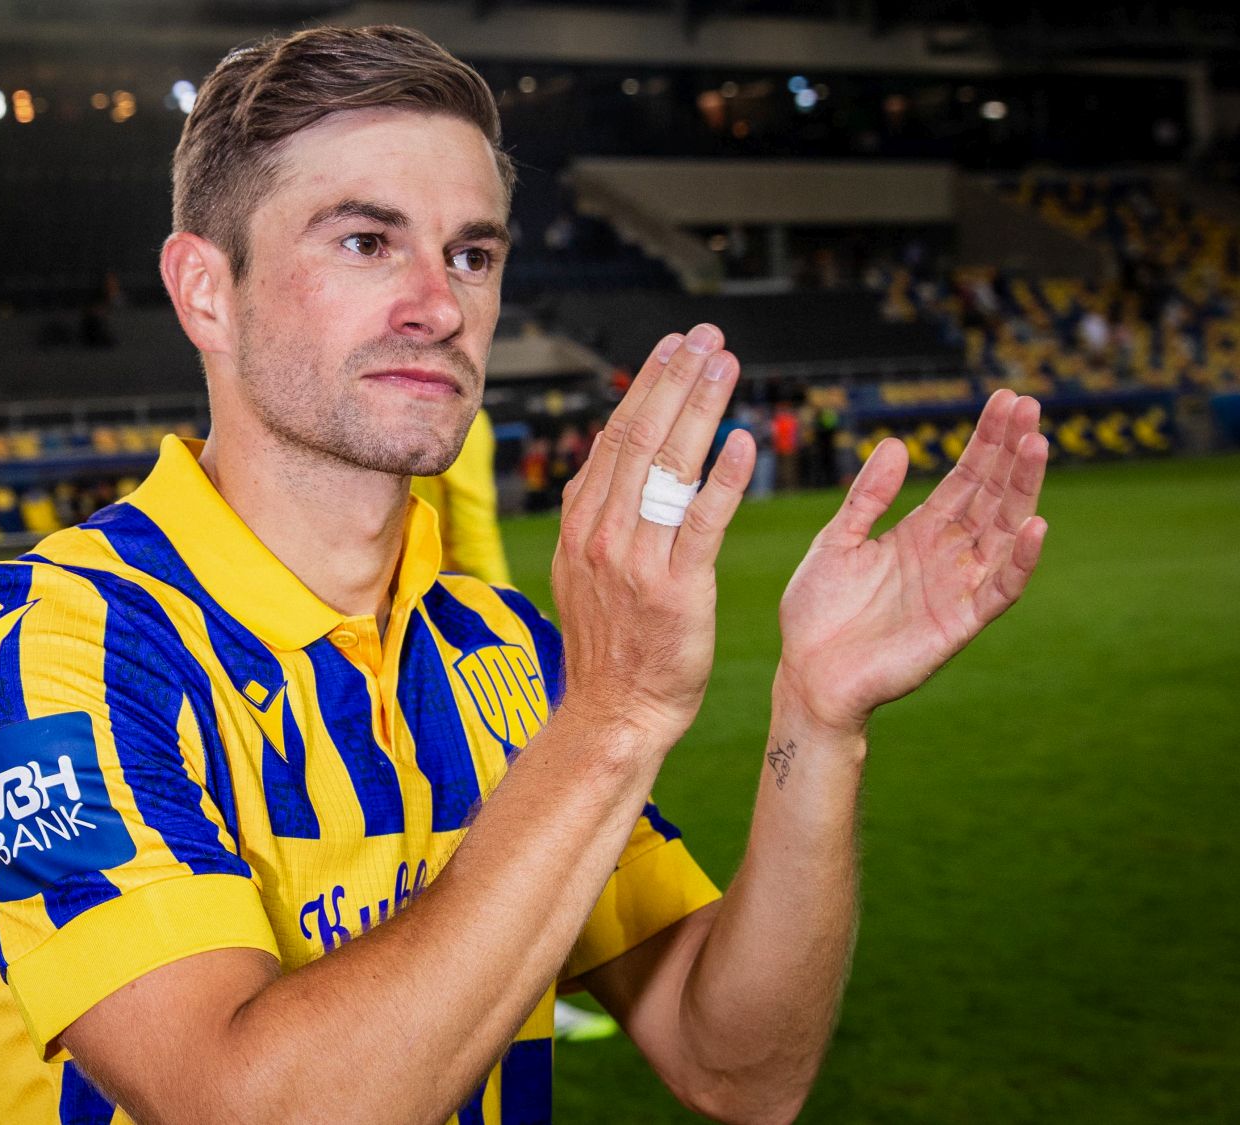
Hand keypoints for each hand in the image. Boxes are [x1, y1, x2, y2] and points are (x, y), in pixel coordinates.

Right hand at [552, 324, 755, 746]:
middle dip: (674, 379)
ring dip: (699, 408)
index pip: (616, 437)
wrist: (613, 712)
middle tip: (705, 336)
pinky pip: (701, 524)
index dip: (646, 386)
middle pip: (640, 438)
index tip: (673, 347)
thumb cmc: (611, 645)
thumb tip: (614, 464)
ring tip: (725, 364)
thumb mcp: (589, 570)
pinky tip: (742, 443)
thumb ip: (601, 517)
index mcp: (582, 524)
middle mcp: (602, 533)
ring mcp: (636, 560)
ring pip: (669, 468)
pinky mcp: (675, 590)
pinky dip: (721, 480)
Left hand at [778, 389, 1047, 733]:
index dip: (985, 441)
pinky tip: (1035, 524)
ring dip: (1022, 491)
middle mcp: (946, 555)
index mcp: (918, 533)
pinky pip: (999, 588)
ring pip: (1003, 531)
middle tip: (1030, 407)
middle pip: (991, 496)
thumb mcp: (836, 541)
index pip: (964, 479)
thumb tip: (894, 445)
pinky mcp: (959, 623)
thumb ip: (866, 498)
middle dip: (1010, 452)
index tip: (1006, 400)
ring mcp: (957, 587)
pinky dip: (1020, 560)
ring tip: (1036, 446)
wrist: (806, 675)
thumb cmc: (818, 613)